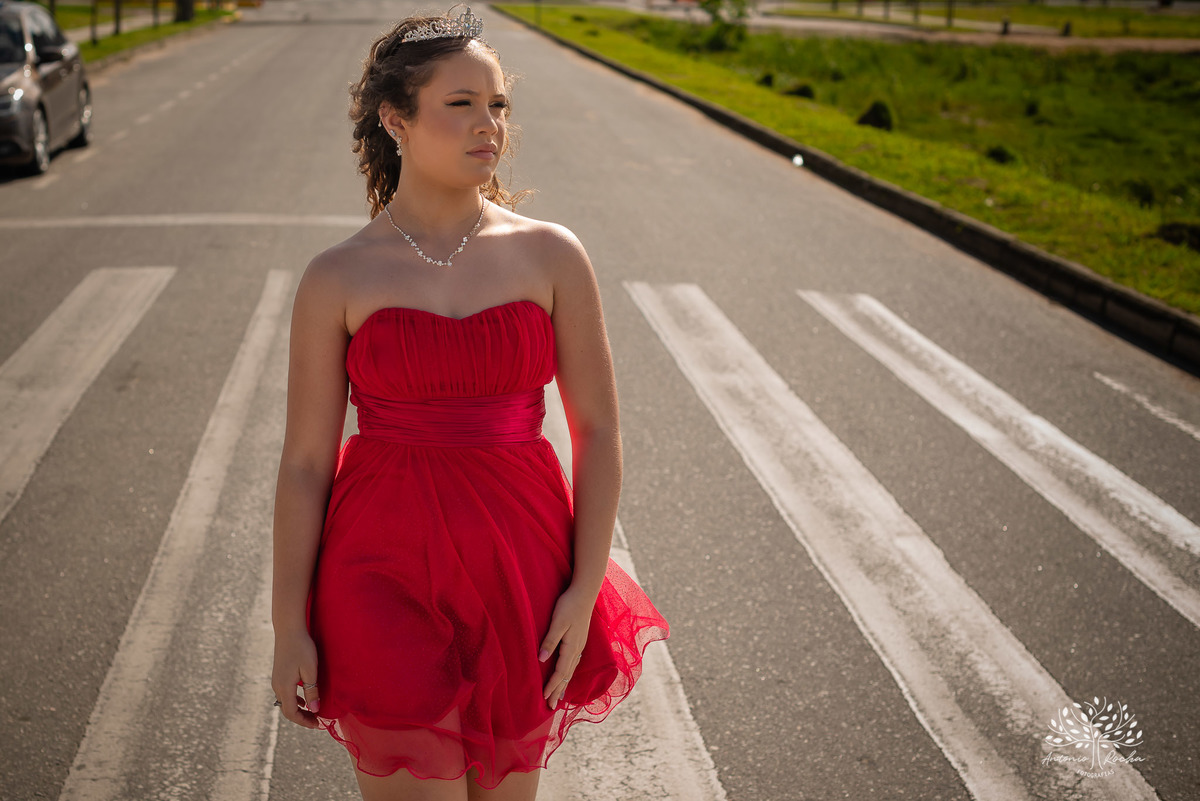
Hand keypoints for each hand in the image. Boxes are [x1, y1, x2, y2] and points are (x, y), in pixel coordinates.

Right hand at [271, 628, 320, 728]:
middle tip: (316, 722)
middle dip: (302, 718)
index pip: (292, 713)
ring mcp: (276, 680)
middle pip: (287, 710)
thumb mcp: (310, 670)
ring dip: (298, 709)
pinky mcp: (279, 674)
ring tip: (312, 712)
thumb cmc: (302, 648)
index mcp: (284, 687)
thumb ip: (312, 690)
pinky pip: (285, 693)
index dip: (304, 721)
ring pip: (285, 702)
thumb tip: (314, 710)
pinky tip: (304, 699)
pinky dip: (294, 700)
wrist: (289, 630)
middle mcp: (277, 686)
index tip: (317, 725)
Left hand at [539, 584, 596, 708]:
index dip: (552, 686)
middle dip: (558, 691)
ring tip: (559, 696)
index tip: (544, 698)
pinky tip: (567, 675)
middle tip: (551, 707)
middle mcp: (577, 649)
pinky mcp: (579, 640)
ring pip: (571, 670)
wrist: (585, 592)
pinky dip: (568, 673)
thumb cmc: (569, 605)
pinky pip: (573, 662)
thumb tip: (541, 660)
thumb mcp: (557, 622)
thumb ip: (550, 641)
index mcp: (571, 647)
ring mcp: (580, 645)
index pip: (560, 672)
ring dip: (564, 684)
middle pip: (567, 675)